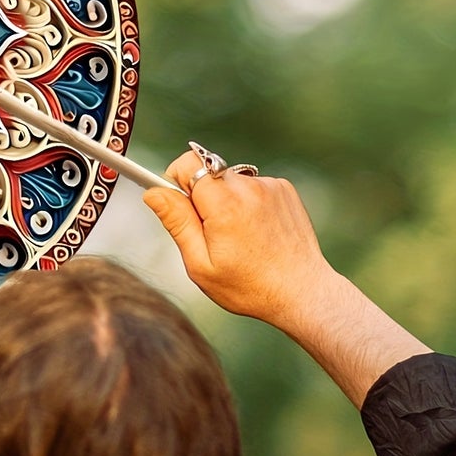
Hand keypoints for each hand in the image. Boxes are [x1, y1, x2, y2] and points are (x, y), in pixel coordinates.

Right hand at [143, 153, 431, 406]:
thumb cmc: (248, 286)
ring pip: (230, 180)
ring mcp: (270, 185)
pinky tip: (258, 232)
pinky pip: (253, 185)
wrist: (302, 292)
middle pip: (208, 172)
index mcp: (223, 203)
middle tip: (214, 234)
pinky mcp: (285, 189)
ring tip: (241, 237)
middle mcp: (248, 185)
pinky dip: (249, 203)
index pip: (187, 163)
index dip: (177, 181)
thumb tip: (153, 192)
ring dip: (228, 201)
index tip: (182, 206)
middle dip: (203, 197)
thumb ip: (176, 222)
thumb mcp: (200, 263)